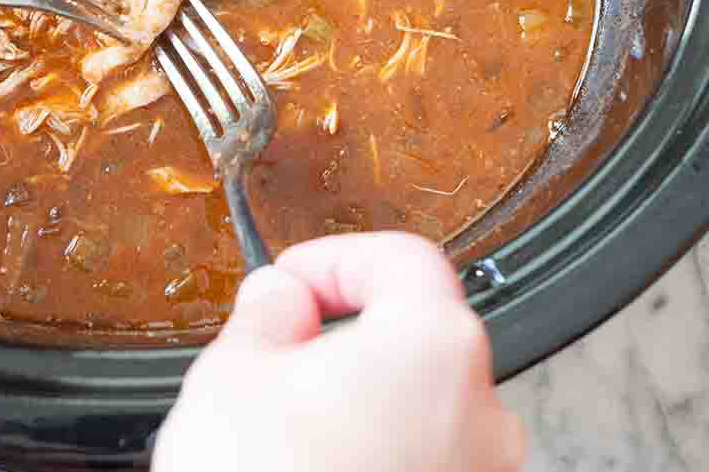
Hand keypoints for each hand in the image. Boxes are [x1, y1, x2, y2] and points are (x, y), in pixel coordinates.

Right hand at [153, 233, 524, 471]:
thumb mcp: (231, 377)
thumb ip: (263, 316)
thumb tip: (277, 298)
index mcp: (431, 347)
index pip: (397, 259)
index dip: (330, 259)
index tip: (285, 285)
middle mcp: (480, 413)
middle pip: (410, 336)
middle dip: (337, 338)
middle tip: (271, 359)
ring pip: (414, 406)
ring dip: (353, 400)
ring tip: (279, 431)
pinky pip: (418, 460)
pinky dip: (371, 453)